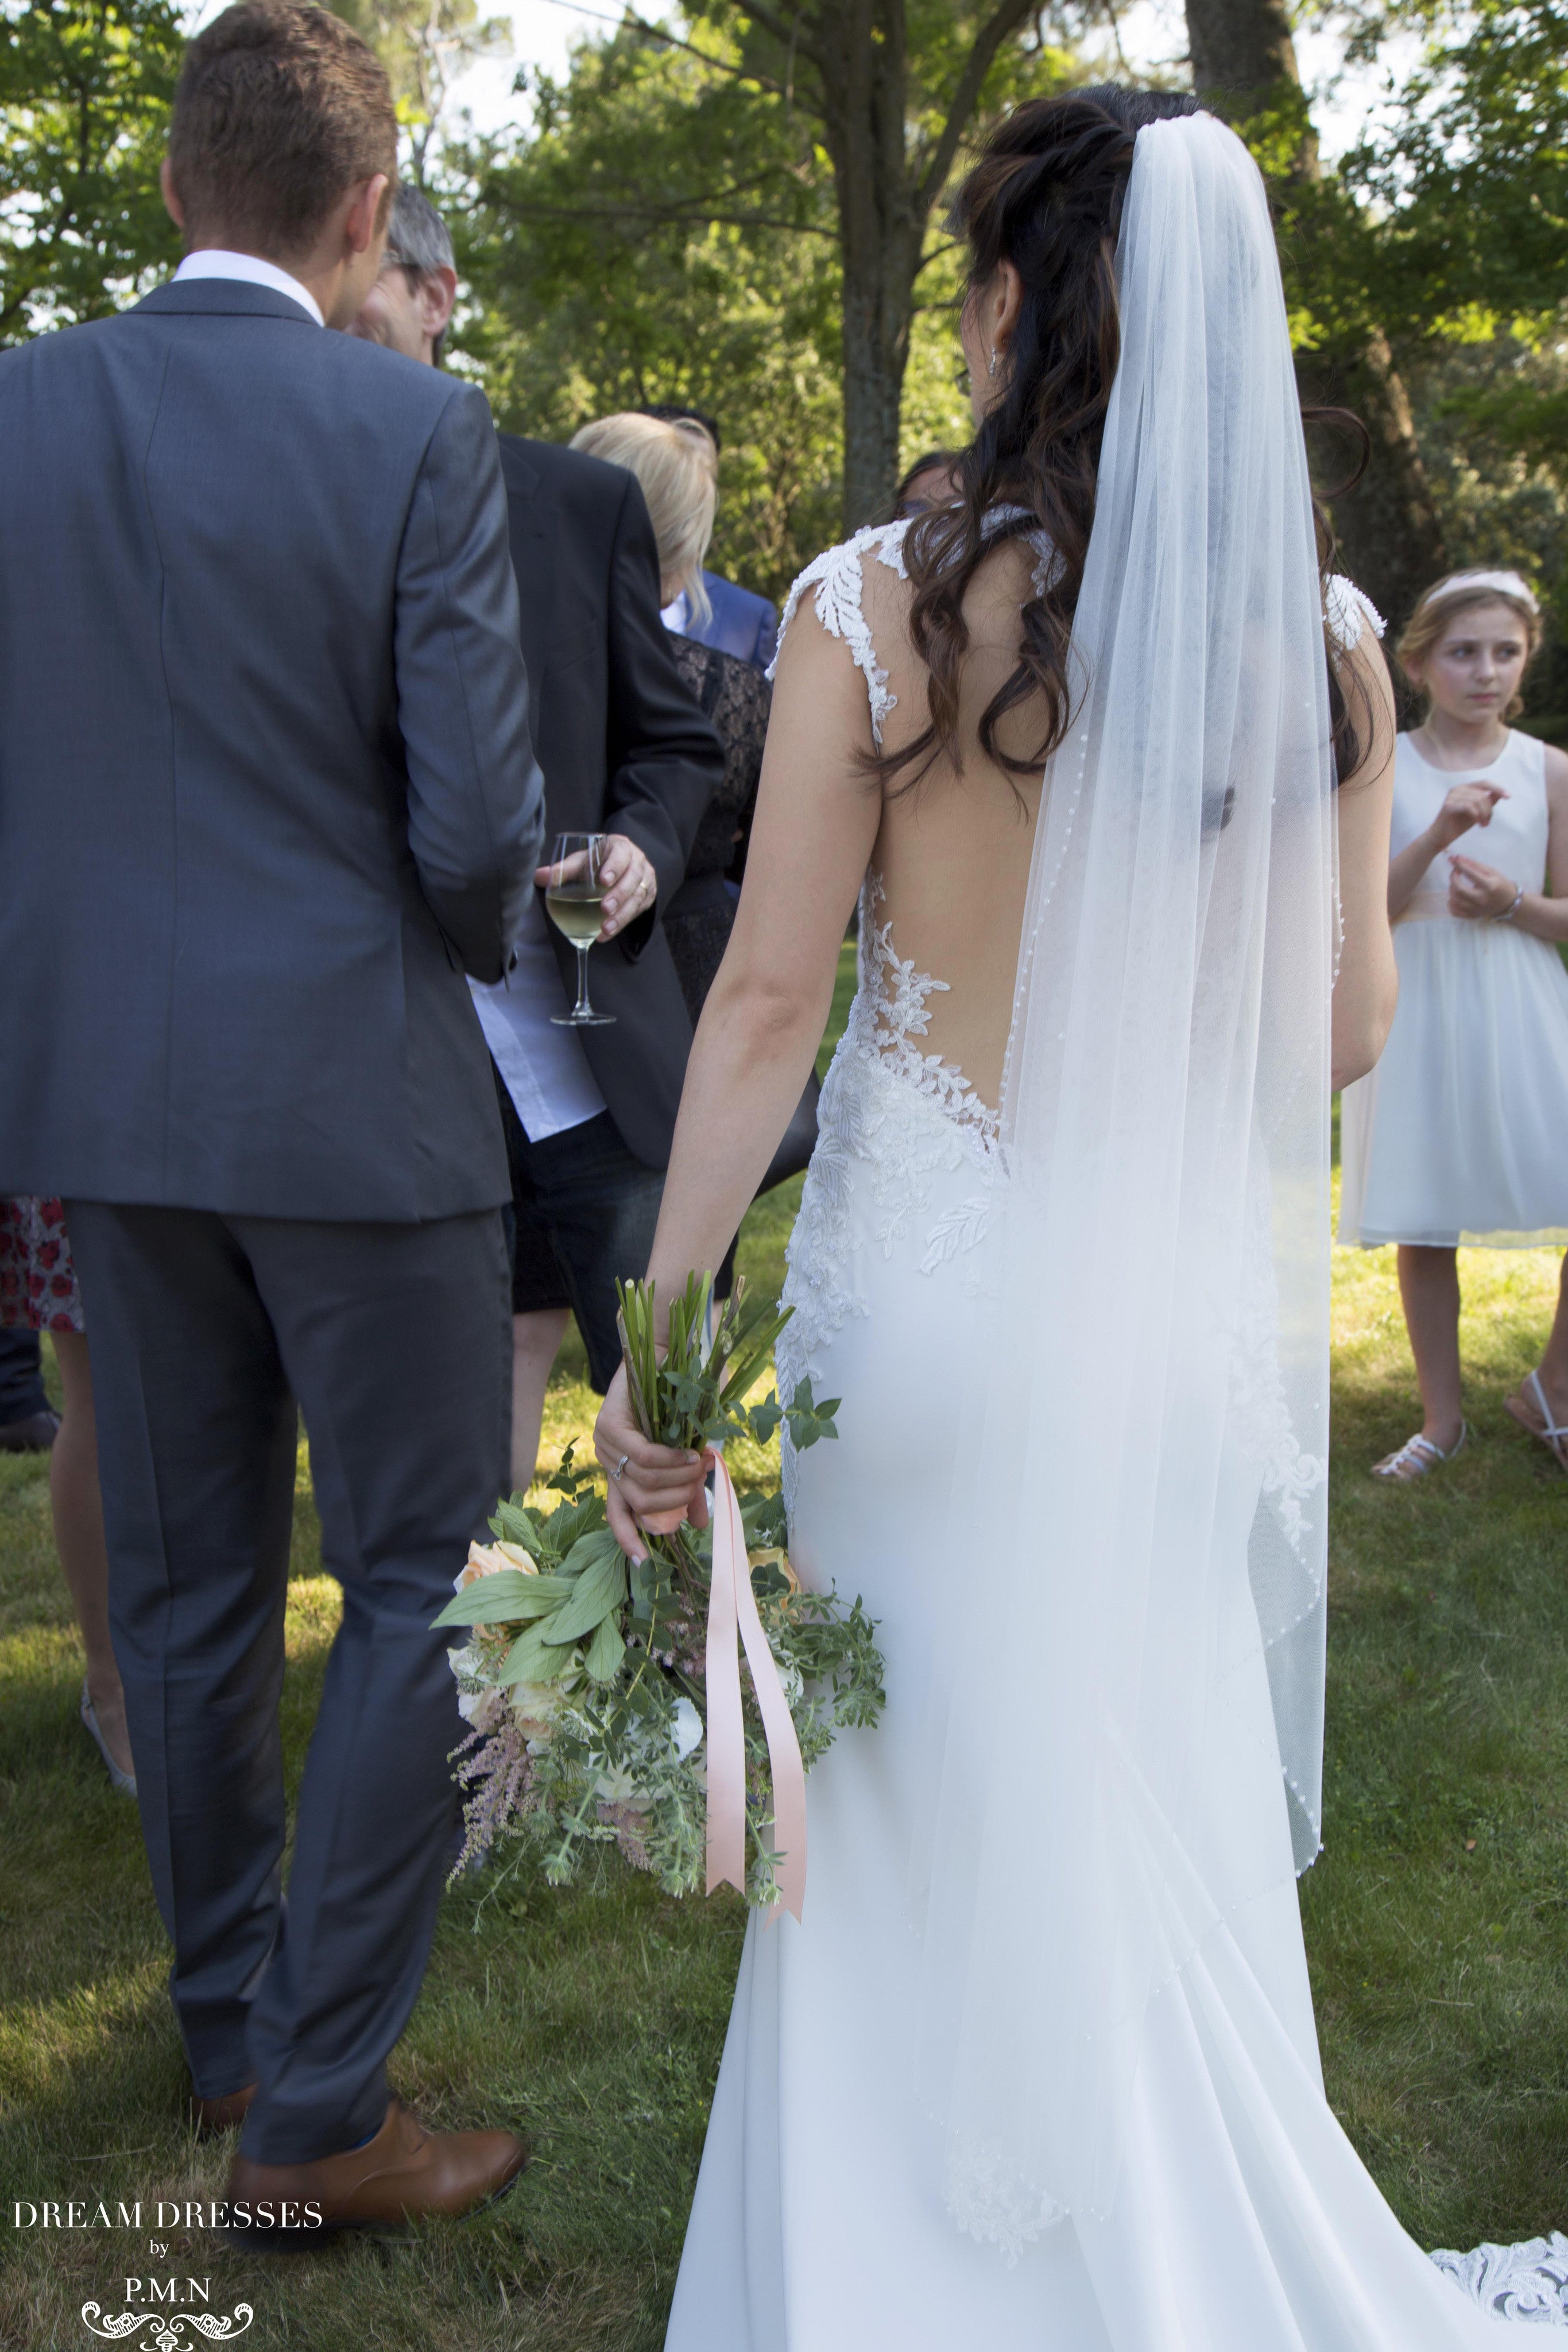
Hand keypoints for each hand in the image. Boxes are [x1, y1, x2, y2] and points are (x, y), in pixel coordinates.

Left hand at [535, 834, 655, 942]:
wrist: (623, 865)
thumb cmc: (600, 861)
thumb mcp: (583, 860)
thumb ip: (564, 869)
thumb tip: (539, 876)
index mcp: (621, 847)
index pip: (621, 854)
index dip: (614, 867)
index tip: (603, 880)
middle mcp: (637, 862)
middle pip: (632, 879)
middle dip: (619, 895)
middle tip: (604, 909)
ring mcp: (645, 880)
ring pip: (638, 898)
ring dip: (621, 915)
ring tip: (604, 928)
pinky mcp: (646, 897)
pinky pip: (637, 912)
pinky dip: (621, 924)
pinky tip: (604, 934)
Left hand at [593, 1361, 709, 1559]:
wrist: (667, 1356)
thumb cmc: (679, 1403)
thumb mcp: (685, 1454)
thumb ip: (687, 1487)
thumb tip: (700, 1525)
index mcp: (620, 1472)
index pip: (616, 1515)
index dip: (628, 1540)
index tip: (644, 1563)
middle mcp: (607, 1461)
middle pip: (641, 1503)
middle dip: (677, 1499)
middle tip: (701, 1480)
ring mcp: (604, 1444)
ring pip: (644, 1481)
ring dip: (679, 1477)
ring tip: (701, 1462)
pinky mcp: (609, 1425)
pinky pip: (644, 1456)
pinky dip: (671, 1459)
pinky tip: (690, 1452)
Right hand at [1427, 781, 1507, 852]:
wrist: (1442, 836)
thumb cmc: (1459, 823)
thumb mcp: (1478, 811)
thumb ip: (1488, 801)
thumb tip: (1500, 793)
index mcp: (1465, 788)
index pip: (1485, 783)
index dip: (1498, 788)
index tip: (1509, 796)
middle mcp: (1458, 789)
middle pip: (1482, 795)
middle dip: (1489, 810)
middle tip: (1487, 823)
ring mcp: (1452, 796)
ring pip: (1477, 800)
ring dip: (1484, 814)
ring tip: (1483, 824)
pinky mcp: (1448, 805)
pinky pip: (1469, 807)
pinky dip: (1476, 815)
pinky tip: (1476, 822)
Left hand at [1447, 852, 1519, 920]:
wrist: (1508, 903)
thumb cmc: (1500, 884)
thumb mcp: (1491, 872)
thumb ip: (1474, 864)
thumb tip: (1457, 857)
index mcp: (1489, 886)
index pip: (1471, 874)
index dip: (1460, 865)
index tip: (1455, 860)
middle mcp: (1482, 899)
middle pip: (1459, 889)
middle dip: (1453, 877)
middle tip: (1455, 872)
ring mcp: (1476, 910)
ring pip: (1455, 900)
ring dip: (1451, 888)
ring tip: (1456, 883)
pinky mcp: (1472, 916)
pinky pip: (1454, 911)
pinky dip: (1451, 903)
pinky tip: (1455, 896)